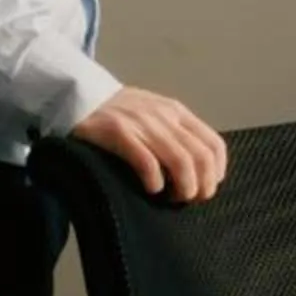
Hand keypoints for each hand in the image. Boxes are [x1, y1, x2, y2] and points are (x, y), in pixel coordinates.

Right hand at [70, 89, 229, 202]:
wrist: (79, 96)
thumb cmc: (117, 112)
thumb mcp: (154, 114)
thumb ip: (174, 133)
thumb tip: (195, 167)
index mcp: (177, 112)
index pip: (213, 144)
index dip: (216, 171)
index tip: (208, 187)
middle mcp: (165, 117)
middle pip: (200, 157)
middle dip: (202, 185)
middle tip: (191, 200)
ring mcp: (142, 124)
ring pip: (180, 162)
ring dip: (184, 187)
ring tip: (174, 199)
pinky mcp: (118, 133)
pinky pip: (147, 162)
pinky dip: (155, 182)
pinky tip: (152, 190)